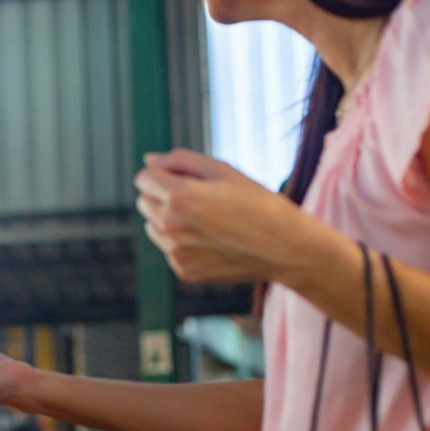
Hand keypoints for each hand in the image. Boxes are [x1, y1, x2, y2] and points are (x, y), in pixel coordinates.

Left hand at [134, 149, 328, 283]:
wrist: (285, 249)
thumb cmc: (257, 203)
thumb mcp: (224, 171)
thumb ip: (181, 161)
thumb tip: (148, 160)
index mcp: (179, 197)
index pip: (144, 178)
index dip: (163, 174)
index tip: (186, 178)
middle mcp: (170, 226)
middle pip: (144, 202)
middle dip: (163, 195)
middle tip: (200, 198)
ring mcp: (175, 252)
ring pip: (153, 226)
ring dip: (170, 220)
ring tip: (207, 220)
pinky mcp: (183, 271)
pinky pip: (169, 249)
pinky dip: (183, 243)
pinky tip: (212, 241)